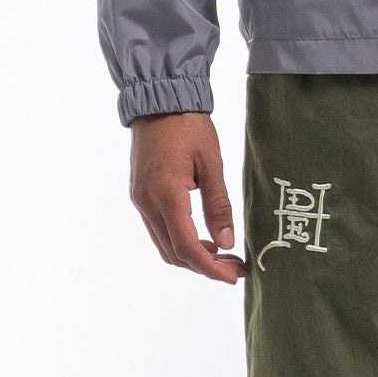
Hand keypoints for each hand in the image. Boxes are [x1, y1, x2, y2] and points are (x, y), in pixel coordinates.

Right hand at [129, 111, 245, 282]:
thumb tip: (227, 242)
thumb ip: (218, 205)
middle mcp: (147, 203)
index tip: (234, 276)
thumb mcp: (212, 162)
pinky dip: (181, 240)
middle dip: (205, 266)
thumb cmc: (188, 125)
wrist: (158, 99)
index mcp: (166, 195)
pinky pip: (159, 229)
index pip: (186, 247)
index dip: (210, 268)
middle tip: (236, 268)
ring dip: (193, 256)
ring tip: (225, 255)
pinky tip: (204, 236)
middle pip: (174, 253)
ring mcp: (140, 200)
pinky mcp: (141, 195)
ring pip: (165, 245)